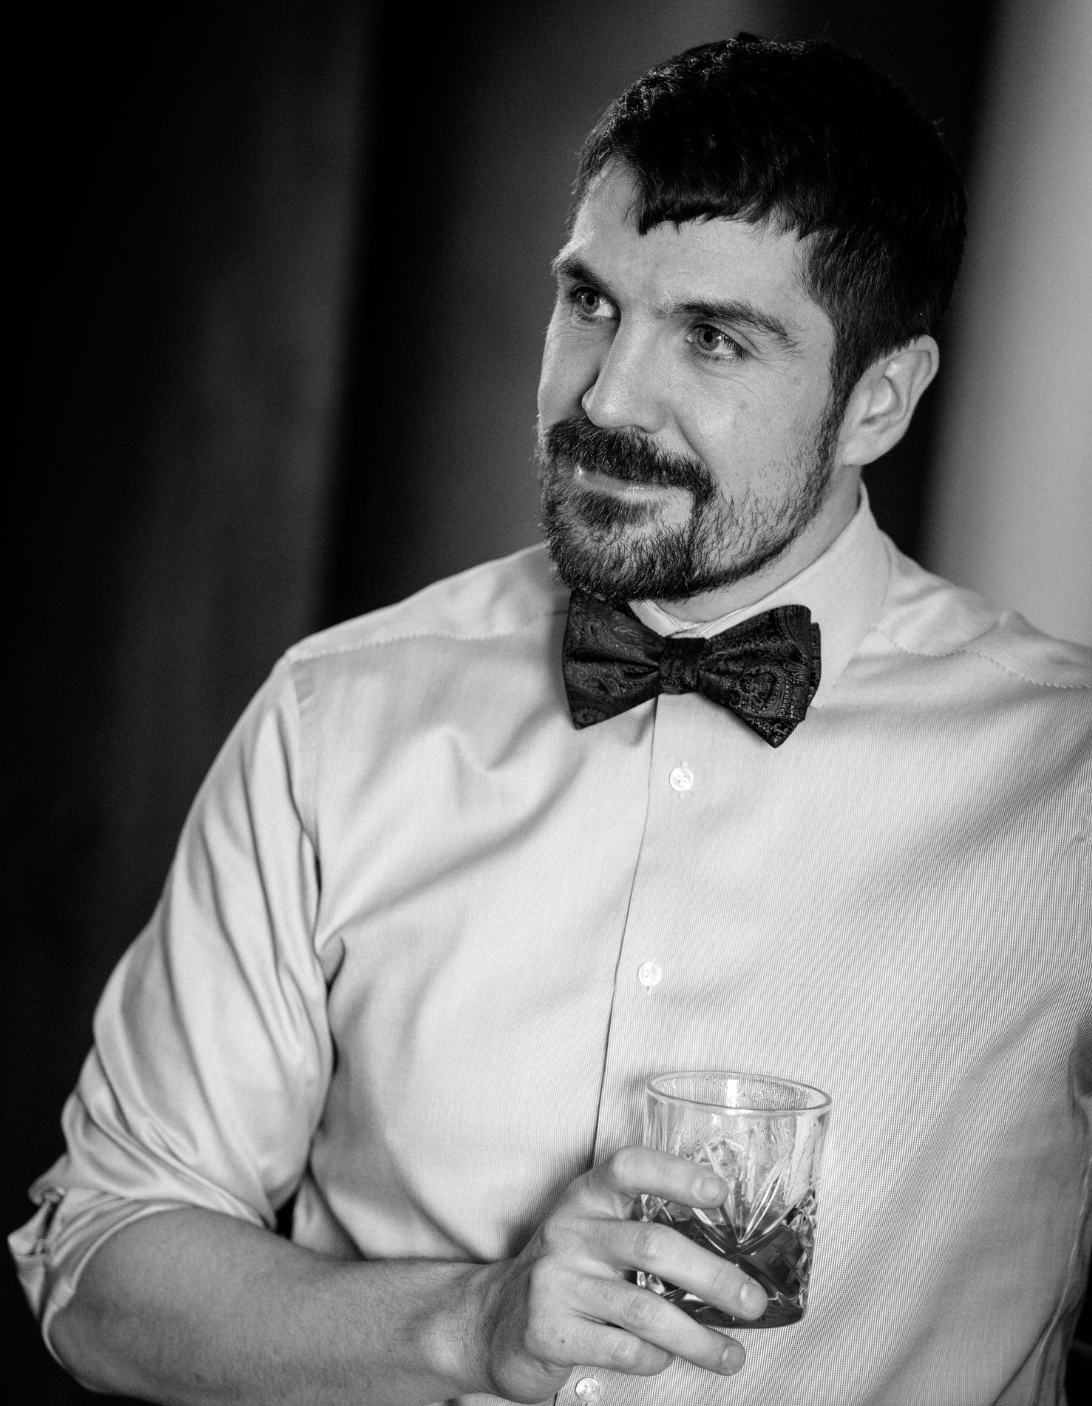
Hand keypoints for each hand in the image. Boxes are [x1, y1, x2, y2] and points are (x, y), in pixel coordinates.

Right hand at [461, 1146, 767, 1401]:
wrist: (493, 1321)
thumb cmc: (567, 1274)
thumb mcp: (594, 1234)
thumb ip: (643, 1231)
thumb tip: (731, 1256)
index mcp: (585, 1198)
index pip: (628, 1167)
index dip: (675, 1173)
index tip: (720, 1191)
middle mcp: (569, 1232)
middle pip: (652, 1245)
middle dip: (713, 1277)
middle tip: (753, 1300)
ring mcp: (555, 1282)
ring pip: (644, 1309)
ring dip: (699, 1336)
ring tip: (733, 1354)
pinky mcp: (549, 1331)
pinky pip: (622, 1348)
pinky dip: (656, 1358)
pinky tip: (668, 1359)